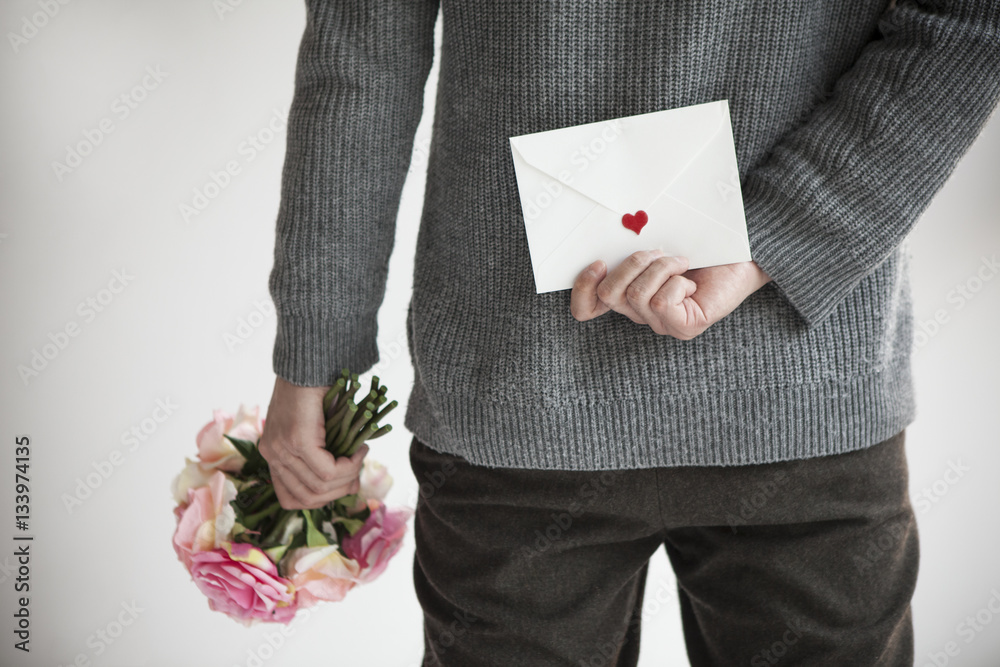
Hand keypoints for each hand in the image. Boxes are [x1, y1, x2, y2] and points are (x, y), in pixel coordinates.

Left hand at [258, 375, 368, 509]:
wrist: (310, 362)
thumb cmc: (316, 392)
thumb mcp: (316, 431)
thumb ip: (323, 458)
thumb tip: (348, 485)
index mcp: (272, 455)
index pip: (291, 499)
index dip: (322, 499)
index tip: (344, 484)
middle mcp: (272, 455)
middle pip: (308, 498)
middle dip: (339, 492)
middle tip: (357, 474)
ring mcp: (282, 449)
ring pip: (320, 487)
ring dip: (347, 477)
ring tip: (360, 457)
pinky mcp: (298, 440)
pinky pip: (327, 471)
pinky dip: (348, 466)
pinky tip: (358, 451)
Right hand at [570, 249, 771, 339]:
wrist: (744, 254)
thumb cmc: (703, 246)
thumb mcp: (658, 243)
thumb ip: (631, 249)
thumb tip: (605, 243)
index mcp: (629, 294)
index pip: (587, 308)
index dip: (583, 288)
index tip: (598, 262)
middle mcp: (642, 314)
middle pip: (608, 295)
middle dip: (631, 264)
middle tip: (658, 252)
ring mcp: (663, 324)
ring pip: (636, 295)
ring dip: (661, 267)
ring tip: (682, 261)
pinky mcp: (684, 327)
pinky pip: (661, 302)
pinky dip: (676, 281)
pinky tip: (692, 280)